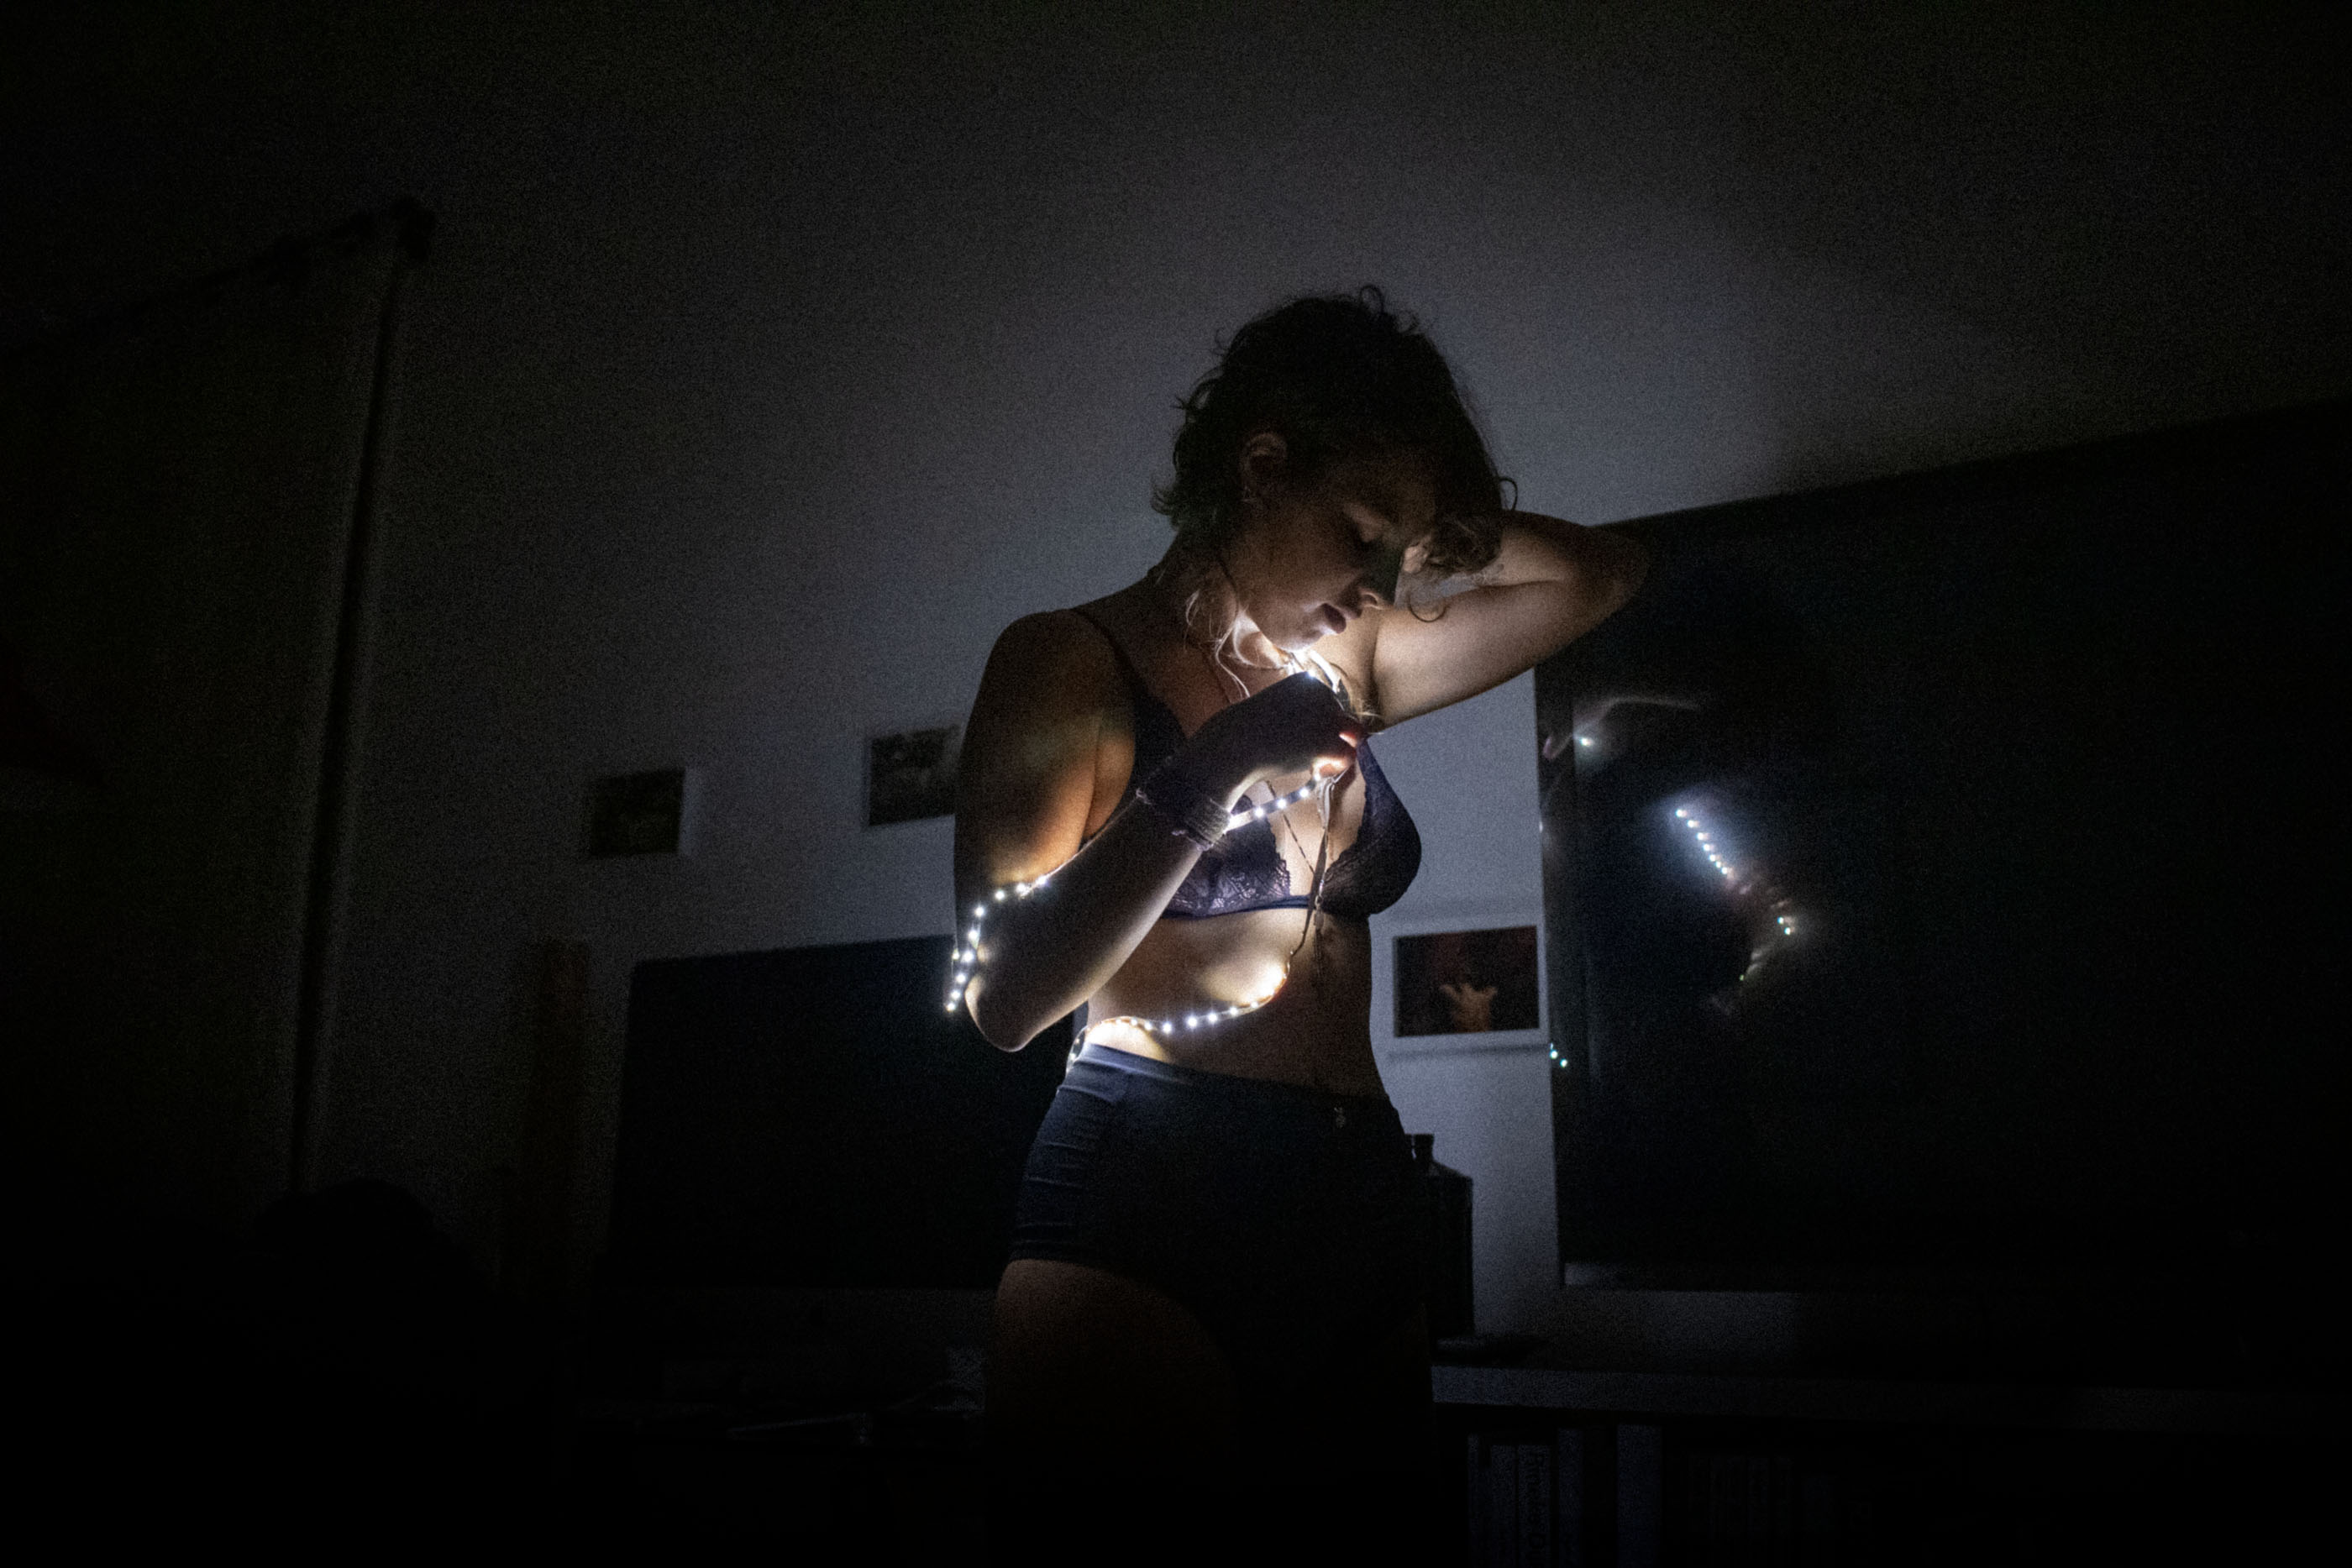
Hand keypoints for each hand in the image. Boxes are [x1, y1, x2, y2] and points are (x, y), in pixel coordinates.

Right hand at [1179, 671, 1361, 800]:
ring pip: (1354, 735)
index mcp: (1307, 682)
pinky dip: (1337, 766)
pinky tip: (1317, 770)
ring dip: (1339, 748)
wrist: (1235, 743)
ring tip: (1318, 762)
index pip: (1329, 703)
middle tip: (1309, 753)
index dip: (1321, 722)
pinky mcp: (1329, 741)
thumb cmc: (1245, 730)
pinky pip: (1349, 755)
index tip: (1303, 737)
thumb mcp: (1274, 708)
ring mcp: (1328, 717)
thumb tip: (1314, 733)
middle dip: (1331, 736)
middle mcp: (1323, 694)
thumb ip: (1297, 713)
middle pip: (1342, 717)